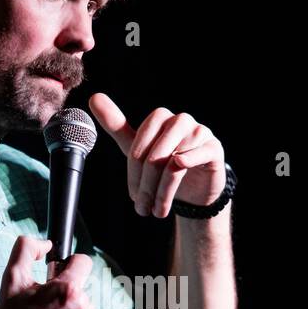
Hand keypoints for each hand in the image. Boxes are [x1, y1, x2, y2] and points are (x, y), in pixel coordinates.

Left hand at [88, 93, 226, 217]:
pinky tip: (179, 179)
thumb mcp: (138, 149)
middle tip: (142, 209)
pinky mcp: (214, 147)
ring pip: (173, 161)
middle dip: (146, 186)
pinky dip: (187, 166)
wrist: (196, 188)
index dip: (133, 175)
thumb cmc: (166, 166)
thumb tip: (94, 97)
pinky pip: (197, 155)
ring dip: (163, 190)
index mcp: (160, 118)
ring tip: (159, 211)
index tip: (133, 197)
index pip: (139, 147)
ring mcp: (200, 132)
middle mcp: (181, 121)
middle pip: (155, 155)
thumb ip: (117, 125)